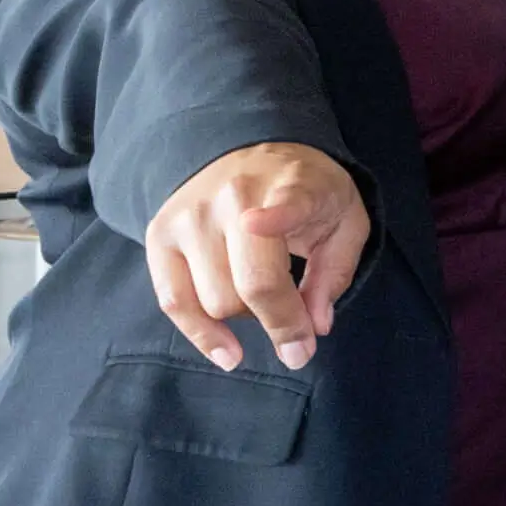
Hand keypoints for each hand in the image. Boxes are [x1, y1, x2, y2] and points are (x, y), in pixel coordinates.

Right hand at [143, 141, 368, 370]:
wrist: (253, 152)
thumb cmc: (307, 194)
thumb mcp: (345, 220)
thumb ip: (335, 272)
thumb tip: (315, 326)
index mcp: (291, 185)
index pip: (284, 203)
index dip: (273, 216)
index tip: (257, 225)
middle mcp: (233, 197)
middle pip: (251, 282)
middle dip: (282, 323)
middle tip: (300, 341)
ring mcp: (189, 216)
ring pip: (215, 301)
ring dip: (247, 318)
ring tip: (265, 301)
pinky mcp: (159, 235)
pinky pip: (173, 302)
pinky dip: (202, 335)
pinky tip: (228, 353)